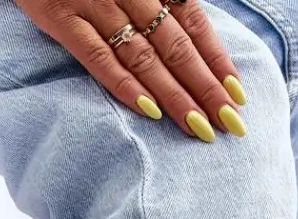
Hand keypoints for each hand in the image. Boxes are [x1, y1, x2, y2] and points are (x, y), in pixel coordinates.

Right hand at [12, 0, 246, 140]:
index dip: (217, 59)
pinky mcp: (59, 15)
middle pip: (175, 45)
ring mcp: (93, 1)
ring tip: (199, 128)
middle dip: (206, 88)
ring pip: (143, 55)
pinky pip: (96, 56)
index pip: (193, 22)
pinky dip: (124, 83)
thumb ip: (158, 2)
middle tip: (231, 125)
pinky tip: (149, 110)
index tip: (238, 95)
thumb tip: (190, 42)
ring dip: (174, 94)